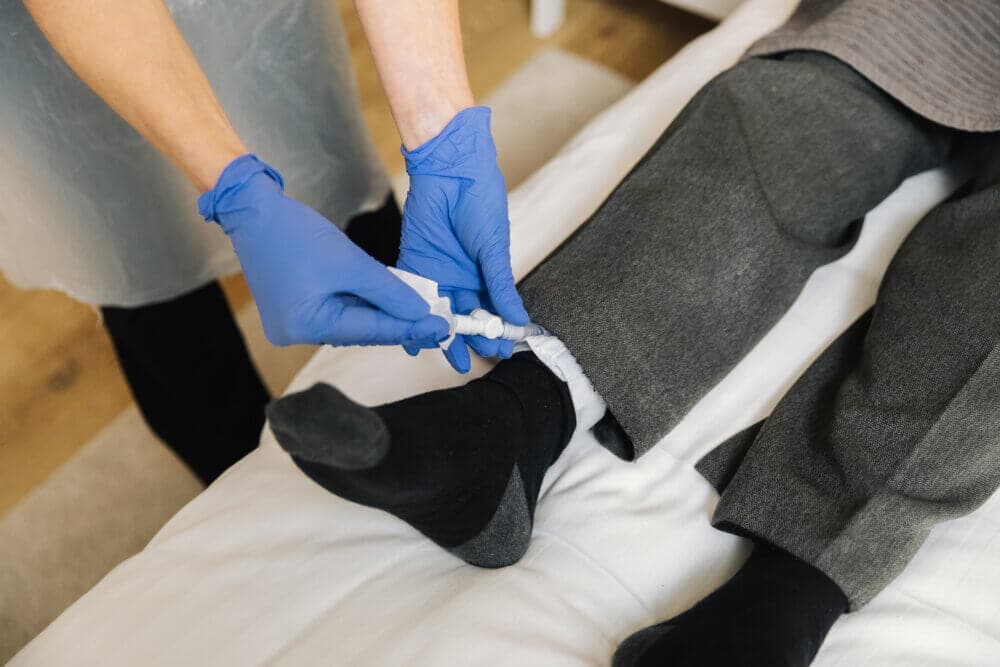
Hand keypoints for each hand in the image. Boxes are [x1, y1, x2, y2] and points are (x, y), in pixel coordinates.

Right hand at [198, 155, 447, 347]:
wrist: (252, 210)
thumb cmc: (294, 232)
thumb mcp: (350, 262)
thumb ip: (388, 290)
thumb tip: (419, 312)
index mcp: (306, 325)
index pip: (371, 330)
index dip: (410, 328)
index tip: (442, 327)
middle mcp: (296, 333)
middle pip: (361, 331)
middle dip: (399, 321)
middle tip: (438, 320)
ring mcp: (292, 324)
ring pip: (351, 322)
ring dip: (382, 312)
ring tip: (420, 309)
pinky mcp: (294, 311)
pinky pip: (337, 311)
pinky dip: (361, 303)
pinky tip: (388, 298)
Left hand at [398, 106, 527, 372]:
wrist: (452, 172)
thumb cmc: (481, 203)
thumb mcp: (495, 249)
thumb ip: (501, 286)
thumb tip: (517, 319)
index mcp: (486, 273)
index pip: (492, 310)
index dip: (496, 332)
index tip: (501, 353)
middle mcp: (463, 277)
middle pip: (465, 317)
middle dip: (468, 341)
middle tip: (470, 363)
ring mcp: (438, 272)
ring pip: (439, 312)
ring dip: (441, 335)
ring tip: (445, 358)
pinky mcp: (414, 263)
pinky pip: (412, 296)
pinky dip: (412, 317)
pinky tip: (412, 338)